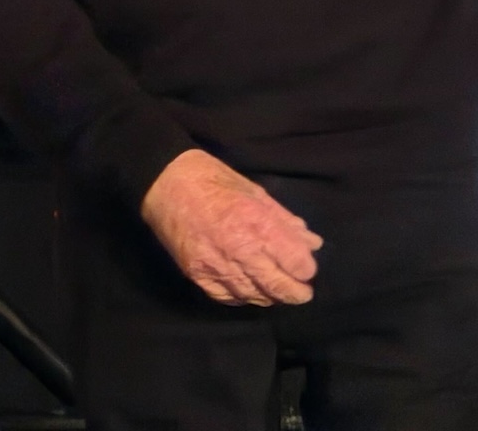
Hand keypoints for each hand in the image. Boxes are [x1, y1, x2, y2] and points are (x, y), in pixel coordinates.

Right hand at [139, 148, 321, 306]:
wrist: (166, 183)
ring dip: (271, 297)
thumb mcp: (255, 192)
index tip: (308, 269)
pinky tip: (250, 291)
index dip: (306, 268)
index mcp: (257, 222)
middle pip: (278, 286)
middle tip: (303, 294)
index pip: (295, 262)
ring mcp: (216, 266)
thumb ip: (284, 220)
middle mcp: (239, 249)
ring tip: (278, 293)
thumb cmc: (214, 179)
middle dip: (296, 293)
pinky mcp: (197, 275)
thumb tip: (311, 243)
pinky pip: (227, 298)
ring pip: (254, 296)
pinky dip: (243, 298)